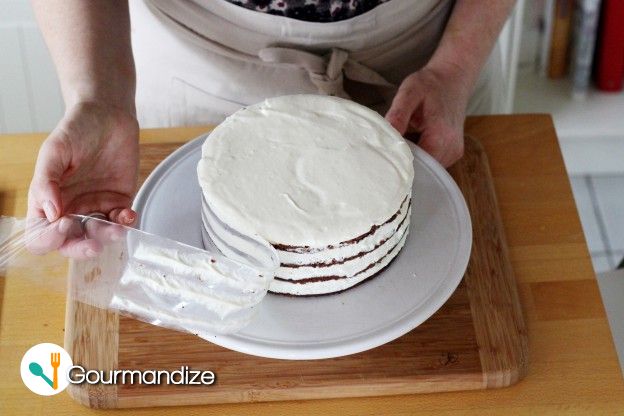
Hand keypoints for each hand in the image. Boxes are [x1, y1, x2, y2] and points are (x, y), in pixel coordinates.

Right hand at [27, 101, 138, 256]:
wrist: (108, 115)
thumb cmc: (76, 129)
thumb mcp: (54, 151)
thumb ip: (47, 181)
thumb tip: (50, 213)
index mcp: (47, 201)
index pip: (40, 235)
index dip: (50, 238)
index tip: (63, 223)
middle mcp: (70, 209)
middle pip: (70, 244)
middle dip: (81, 249)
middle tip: (92, 244)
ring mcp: (96, 207)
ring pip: (98, 236)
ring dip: (107, 237)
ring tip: (117, 225)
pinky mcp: (119, 202)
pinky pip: (121, 222)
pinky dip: (126, 223)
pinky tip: (128, 213)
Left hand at [385, 65, 471, 166]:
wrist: (454, 77)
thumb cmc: (430, 83)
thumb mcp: (410, 92)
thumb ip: (398, 114)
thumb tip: (386, 135)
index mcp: (441, 136)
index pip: (415, 165)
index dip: (398, 162)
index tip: (384, 156)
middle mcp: (451, 148)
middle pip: (422, 170)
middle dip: (404, 163)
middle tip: (389, 150)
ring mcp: (454, 152)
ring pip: (428, 169)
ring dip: (413, 161)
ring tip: (403, 143)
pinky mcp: (454, 152)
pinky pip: (433, 163)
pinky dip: (422, 157)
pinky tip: (414, 143)